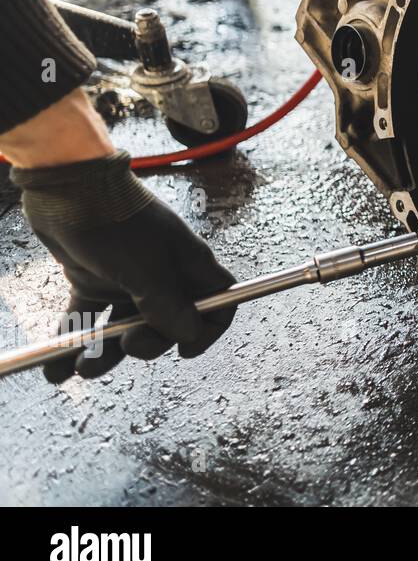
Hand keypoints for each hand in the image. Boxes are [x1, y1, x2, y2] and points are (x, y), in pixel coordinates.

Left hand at [11, 150, 236, 382]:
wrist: (66, 189)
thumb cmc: (114, 220)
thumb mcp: (145, 268)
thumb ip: (167, 305)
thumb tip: (189, 333)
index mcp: (186, 265)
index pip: (217, 302)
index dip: (207, 329)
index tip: (184, 350)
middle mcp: (162, 274)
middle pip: (167, 324)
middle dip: (145, 343)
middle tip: (125, 344)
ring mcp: (127, 278)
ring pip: (125, 326)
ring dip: (104, 353)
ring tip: (79, 371)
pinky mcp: (93, 279)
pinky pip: (89, 319)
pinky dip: (74, 341)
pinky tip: (56, 366)